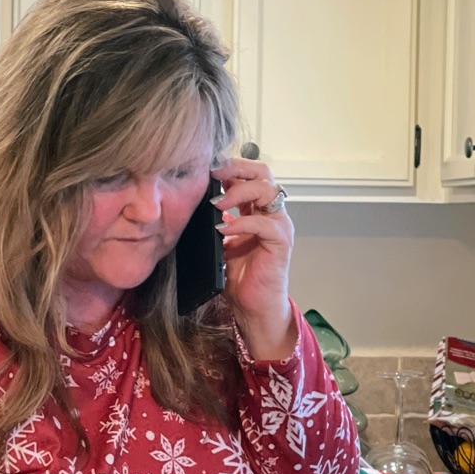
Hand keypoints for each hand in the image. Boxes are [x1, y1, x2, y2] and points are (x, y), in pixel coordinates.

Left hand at [211, 158, 296, 359]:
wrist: (252, 306)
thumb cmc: (238, 276)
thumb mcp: (219, 243)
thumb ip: (215, 222)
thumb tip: (193, 205)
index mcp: (257, 209)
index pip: (249, 174)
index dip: (229, 167)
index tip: (206, 168)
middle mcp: (271, 212)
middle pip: (262, 173)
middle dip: (236, 168)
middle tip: (213, 174)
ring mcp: (279, 225)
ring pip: (267, 190)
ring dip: (239, 192)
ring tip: (217, 204)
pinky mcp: (281, 242)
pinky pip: (264, 224)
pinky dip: (242, 223)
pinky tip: (224, 230)